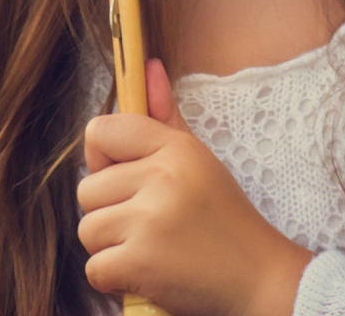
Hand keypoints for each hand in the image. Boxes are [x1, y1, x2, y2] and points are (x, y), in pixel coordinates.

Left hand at [77, 59, 313, 315]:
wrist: (258, 278)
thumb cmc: (224, 217)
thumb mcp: (199, 159)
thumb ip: (166, 115)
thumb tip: (148, 66)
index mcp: (174, 148)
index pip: (100, 132)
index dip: (103, 159)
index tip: (124, 178)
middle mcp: (161, 178)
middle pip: (87, 189)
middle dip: (109, 212)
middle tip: (146, 224)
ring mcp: (149, 221)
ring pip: (88, 229)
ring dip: (110, 247)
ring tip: (148, 248)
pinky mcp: (141, 263)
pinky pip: (95, 268)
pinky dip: (114, 278)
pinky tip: (145, 274)